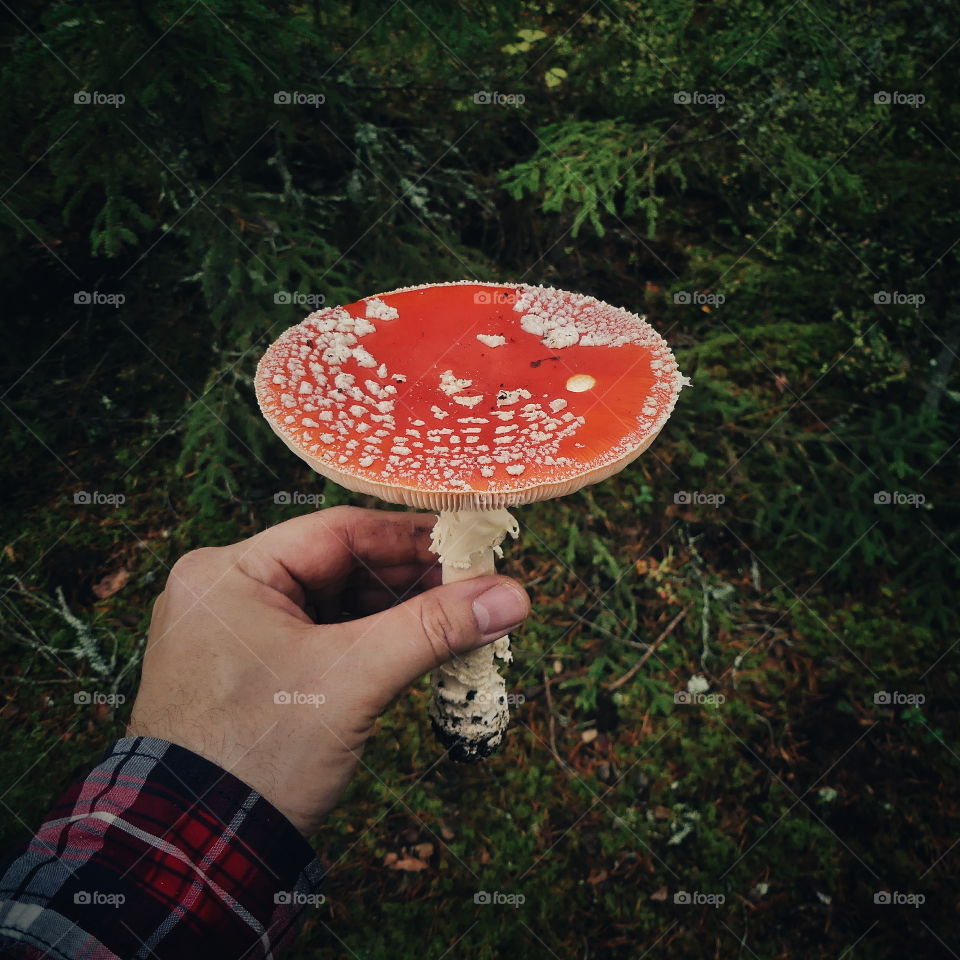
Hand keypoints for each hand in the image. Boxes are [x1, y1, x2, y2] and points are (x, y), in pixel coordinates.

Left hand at [127, 506, 529, 835]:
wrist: (200, 853)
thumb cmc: (259, 756)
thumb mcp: (353, 680)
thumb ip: (434, 629)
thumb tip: (512, 597)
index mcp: (230, 572)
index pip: (339, 531)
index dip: (412, 538)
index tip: (469, 544)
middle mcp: (227, 592)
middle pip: (339, 567)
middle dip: (410, 581)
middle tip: (473, 587)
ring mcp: (236, 632)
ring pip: (335, 604)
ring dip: (395, 614)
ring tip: (456, 619)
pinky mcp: (251, 669)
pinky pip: (322, 637)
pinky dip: (369, 642)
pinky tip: (415, 648)